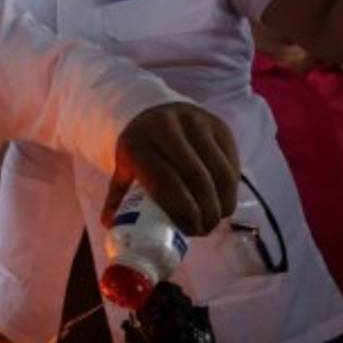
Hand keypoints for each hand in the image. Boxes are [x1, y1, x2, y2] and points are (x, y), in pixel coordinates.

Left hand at [103, 103, 239, 235]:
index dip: (182, 212)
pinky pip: (231, 162)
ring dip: (222, 202)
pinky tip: (224, 200)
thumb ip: (118, 197)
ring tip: (216, 218)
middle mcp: (165, 128)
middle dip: (206, 211)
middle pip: (196, 178)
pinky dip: (231, 187)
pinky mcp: (217, 125)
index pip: (165, 183)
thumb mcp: (123, 168)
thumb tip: (111, 226)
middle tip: (205, 229)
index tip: (189, 231)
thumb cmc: (139, 149)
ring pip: (219, 171)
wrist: (154, 111)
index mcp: (136, 143)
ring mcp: (195, 123)